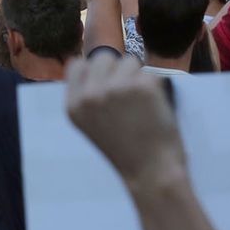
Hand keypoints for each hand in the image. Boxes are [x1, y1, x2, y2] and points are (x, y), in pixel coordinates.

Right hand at [64, 45, 186, 190]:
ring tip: (141, 104)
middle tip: (128, 95)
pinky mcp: (141, 87)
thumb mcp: (90, 125)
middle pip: (103, 57)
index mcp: (73, 105)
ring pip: (130, 61)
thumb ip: (87, 96)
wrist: (150, 172)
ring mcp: (115, 89)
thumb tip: (95, 64)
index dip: (94, 71)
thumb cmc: (125, 151)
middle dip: (117, 70)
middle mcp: (90, 95)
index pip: (76, 65)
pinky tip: (153, 108)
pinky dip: (156, 86)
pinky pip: (150, 73)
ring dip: (138, 76)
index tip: (107, 83)